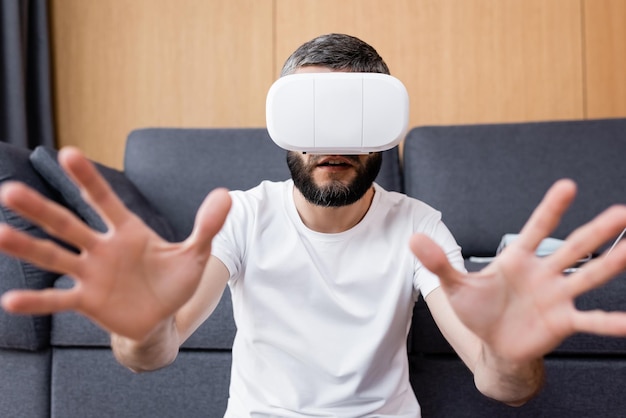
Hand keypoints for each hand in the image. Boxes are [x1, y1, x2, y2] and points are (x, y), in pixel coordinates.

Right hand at [0, 147, 230, 340]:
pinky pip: (58, 300)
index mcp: (127, 230)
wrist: (161, 316)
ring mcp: (91, 274)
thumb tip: (226, 193)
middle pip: (69, 224)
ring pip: (56, 257)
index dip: (88, 179)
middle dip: (42, 208)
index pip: (104, 200)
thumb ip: (207, 225)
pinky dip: (37, 301)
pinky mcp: (87, 302)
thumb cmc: (173, 280)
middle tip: (11, 190)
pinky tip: (10, 300)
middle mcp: (102, 248)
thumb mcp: (196, 253)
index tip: (68, 153)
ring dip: (28, 246)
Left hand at [410, 179, 625, 362]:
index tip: (567, 186)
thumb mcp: (454, 285)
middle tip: (621, 212)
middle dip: (595, 230)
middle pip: (572, 247)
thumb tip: (413, 239)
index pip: (536, 228)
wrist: (491, 343)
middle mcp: (542, 273)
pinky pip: (588, 321)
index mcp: (517, 259)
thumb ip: (438, 262)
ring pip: (585, 277)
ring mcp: (555, 297)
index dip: (551, 209)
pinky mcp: (561, 322)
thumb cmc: (477, 310)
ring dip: (609, 265)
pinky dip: (607, 323)